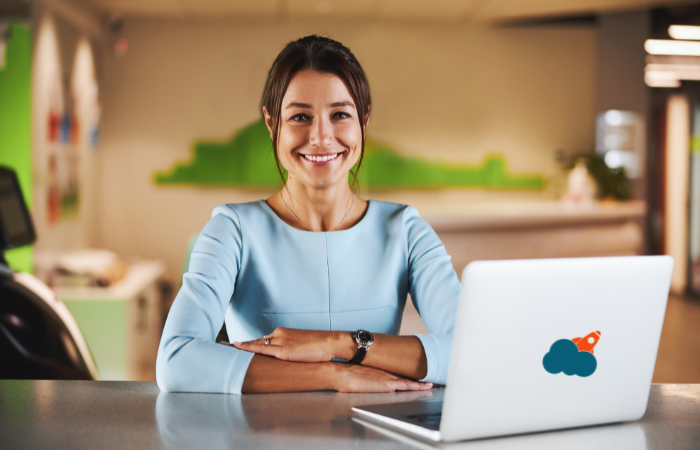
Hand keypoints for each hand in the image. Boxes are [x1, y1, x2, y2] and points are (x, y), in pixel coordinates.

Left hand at [232, 327, 348, 361]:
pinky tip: (236, 347)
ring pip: (254, 343)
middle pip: (255, 341)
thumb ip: (291, 350)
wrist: (331, 342)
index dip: (248, 342)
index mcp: (283, 333)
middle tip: (222, 346)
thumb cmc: (321, 346)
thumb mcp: (303, 346)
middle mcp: (278, 334)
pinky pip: (260, 349)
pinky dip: (246, 347)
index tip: (235, 344)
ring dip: (239, 347)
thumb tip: (288, 358)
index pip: (262, 339)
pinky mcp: (282, 350)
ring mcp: (279, 341)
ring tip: (223, 348)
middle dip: (239, 345)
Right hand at [333, 363, 432, 392]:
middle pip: (405, 375)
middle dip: (417, 377)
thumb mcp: (360, 372)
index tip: (417, 374)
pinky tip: (424, 387)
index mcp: (380, 369)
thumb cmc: (347, 374)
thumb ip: (368, 374)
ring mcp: (388, 377)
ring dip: (420, 382)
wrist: (342, 373)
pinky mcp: (387, 384)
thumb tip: (366, 377)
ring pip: (409, 380)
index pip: (398, 371)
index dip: (408, 373)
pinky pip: (406, 385)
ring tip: (431, 383)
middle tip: (429, 378)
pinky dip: (416, 386)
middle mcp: (386, 372)